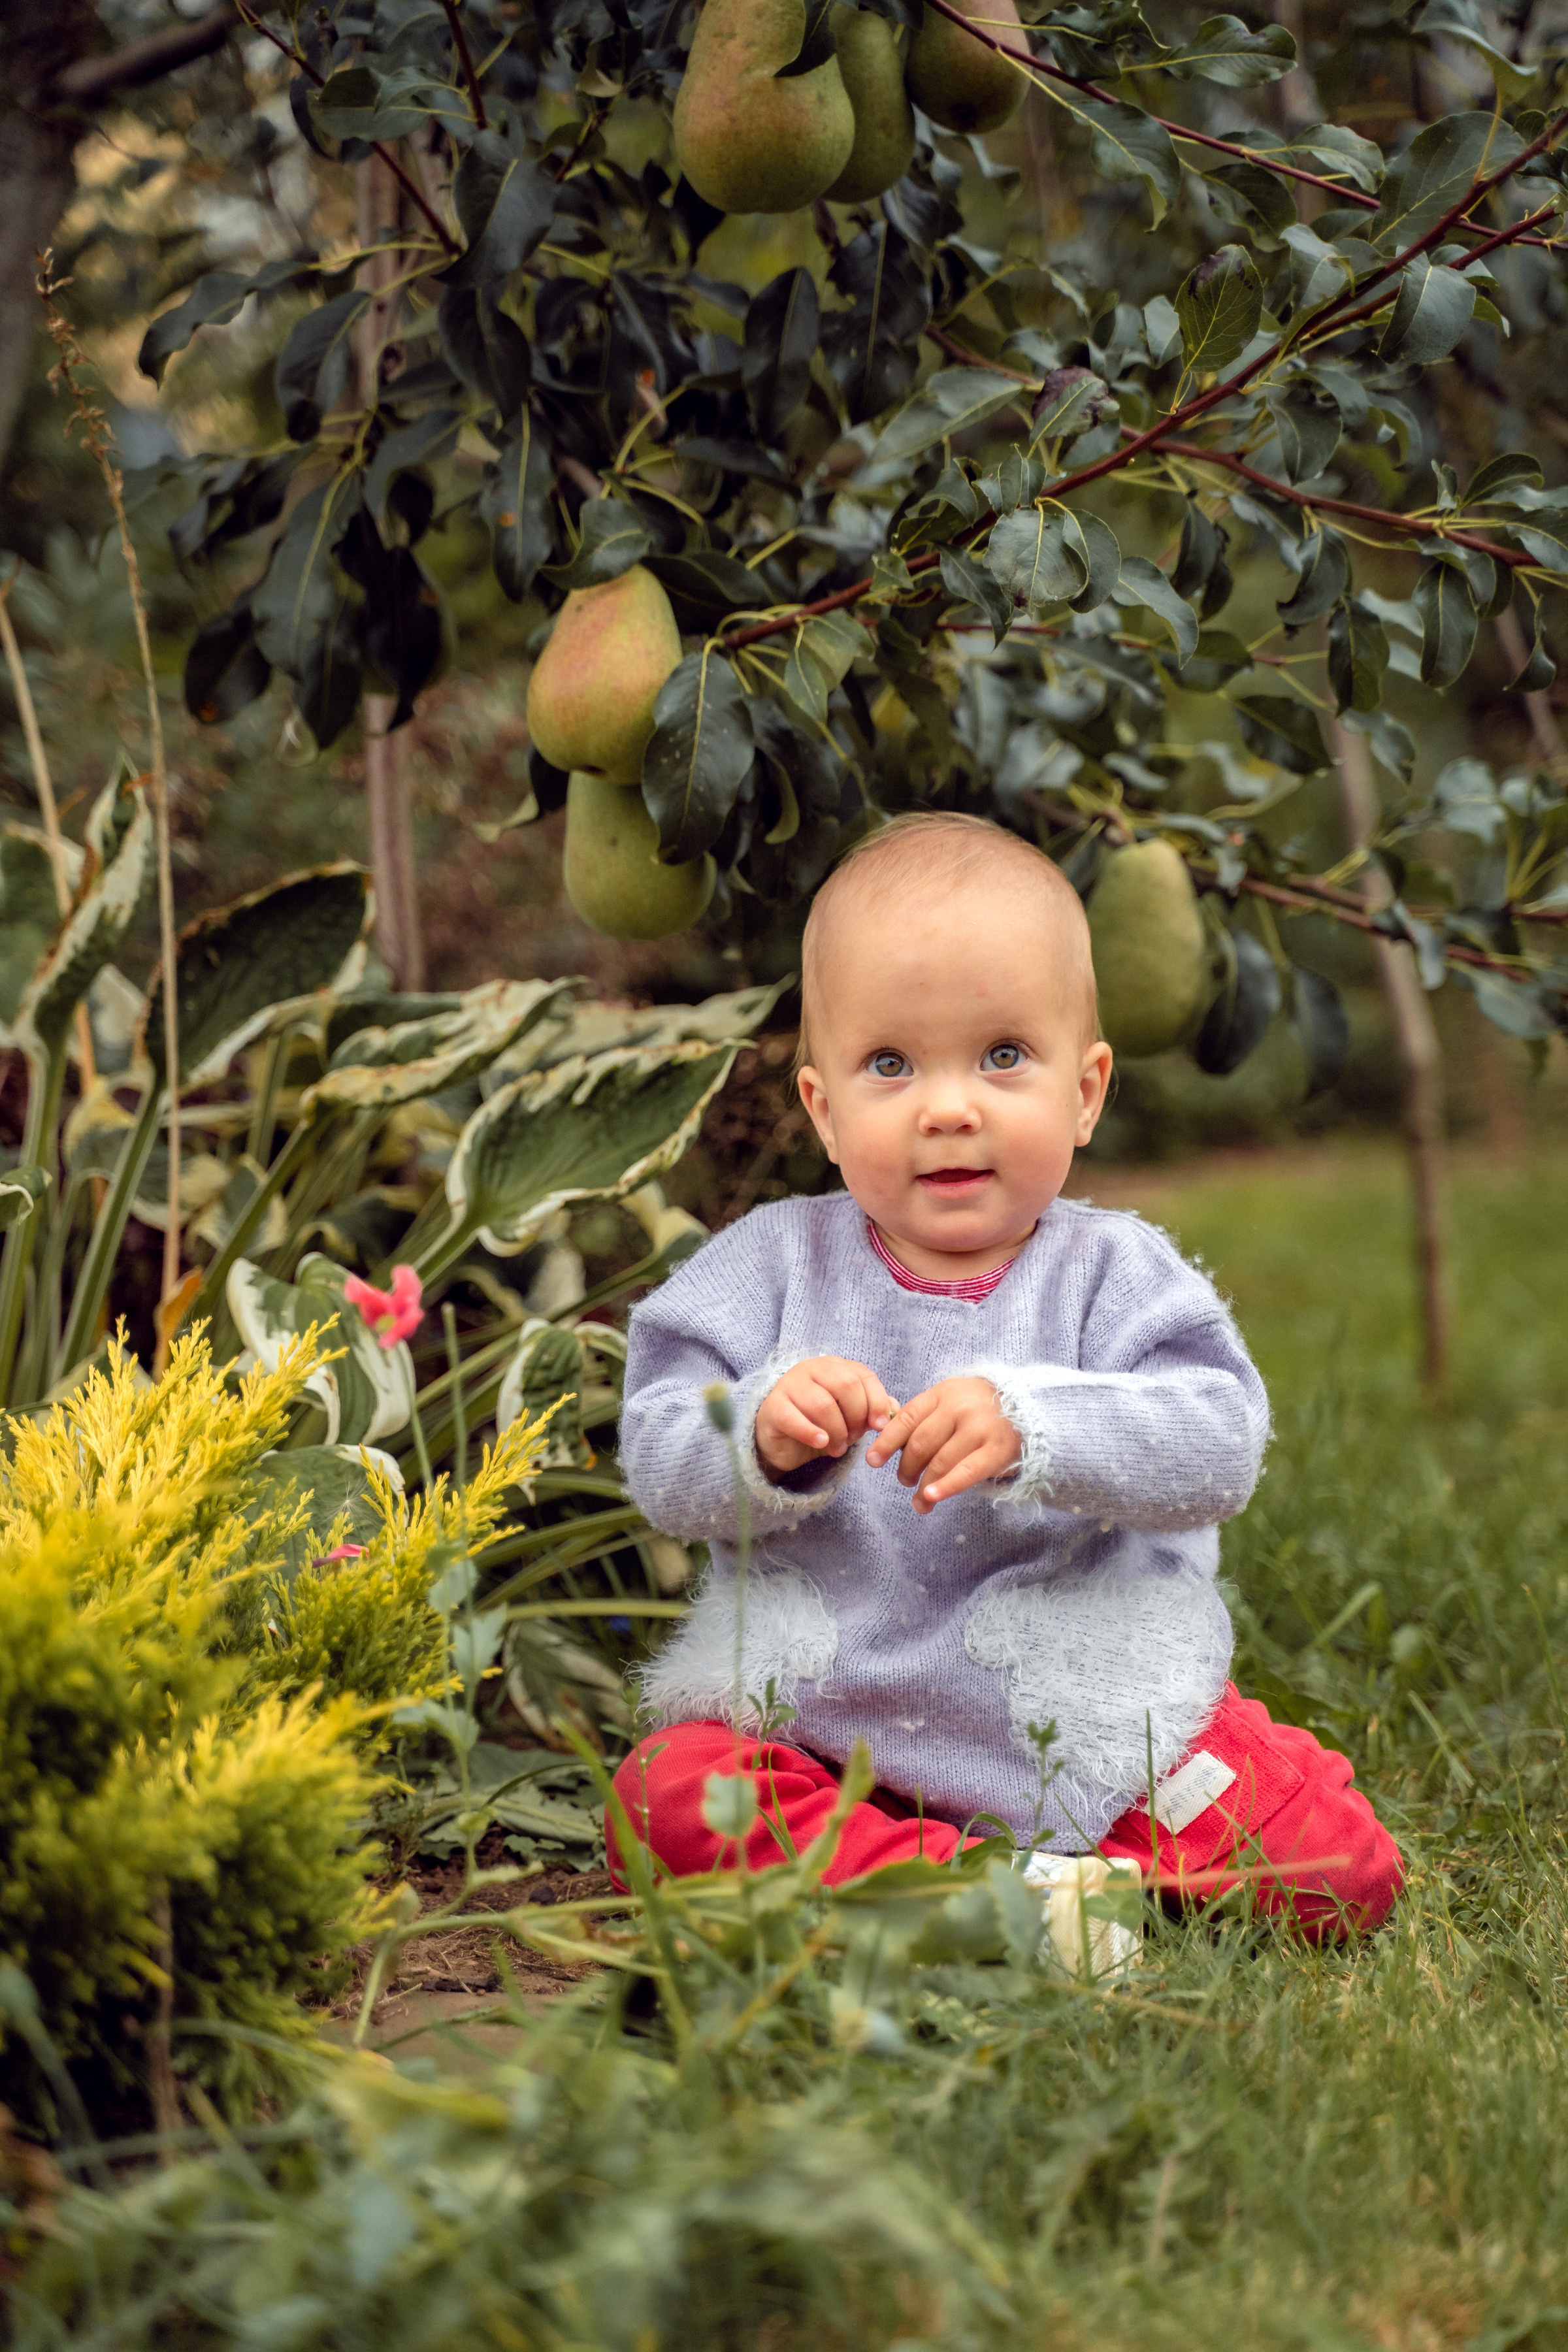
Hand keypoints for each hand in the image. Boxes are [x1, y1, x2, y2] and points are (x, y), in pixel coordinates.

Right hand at [754, 1356, 897, 1480]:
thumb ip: (872, 1409)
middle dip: (856, 1417)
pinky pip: (794, 1419)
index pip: (862, 1376)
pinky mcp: (773, 1407)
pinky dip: (812, 1433)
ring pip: (822, 1404)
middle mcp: (811, 1369)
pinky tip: (821, 1443)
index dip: (876, 1401)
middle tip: (854, 1438)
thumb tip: (894, 1410)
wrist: (782, 1439)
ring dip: (837, 1431)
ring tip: (838, 1448)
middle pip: (845, 1386)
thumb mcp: (850, 1416)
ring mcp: (789, 1385)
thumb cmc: (820, 1423)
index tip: (880, 1426)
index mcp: (834, 1366)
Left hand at [865, 1377, 1020, 1512]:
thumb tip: (886, 1443)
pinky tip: (932, 1498)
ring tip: (919, 1502)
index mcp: (942, 1394)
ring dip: (924, 1487)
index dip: (886, 1442)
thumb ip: (923, 1417)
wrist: (1028, 1406)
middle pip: (920, 1444)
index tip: (872, 1461)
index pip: (906, 1419)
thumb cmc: (978, 1408)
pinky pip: (966, 1472)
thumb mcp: (950, 1401)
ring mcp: (979, 1428)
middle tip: (904, 1481)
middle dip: (907, 1468)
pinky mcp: (997, 1449)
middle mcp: (959, 1408)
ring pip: (940, 1462)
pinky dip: (947, 1487)